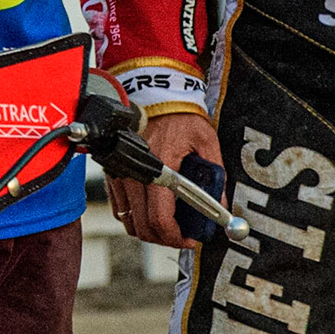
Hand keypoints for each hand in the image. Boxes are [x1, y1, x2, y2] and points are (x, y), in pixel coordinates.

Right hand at [106, 111, 222, 247]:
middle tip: (183, 235)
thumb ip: (215, 177)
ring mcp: (119, 174)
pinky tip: (151, 210)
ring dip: (149, 229)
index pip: (160, 218)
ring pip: (128, 220)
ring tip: (169, 224)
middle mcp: (134, 174)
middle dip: (165, 238)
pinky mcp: (112, 173)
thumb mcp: (206, 143)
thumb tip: (222, 207)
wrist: (153, 94)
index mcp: (159, 169)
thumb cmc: (181, 117)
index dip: (177, 238)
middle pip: (142, 226)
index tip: (191, 239)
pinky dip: (134, 216)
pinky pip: (119, 207)